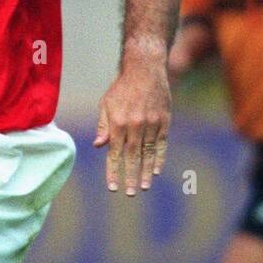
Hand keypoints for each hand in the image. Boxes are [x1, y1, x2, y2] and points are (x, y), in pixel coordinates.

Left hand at [94, 56, 170, 194]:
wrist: (144, 68)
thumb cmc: (121, 88)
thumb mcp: (106, 104)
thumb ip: (104, 126)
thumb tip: (99, 146)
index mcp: (118, 123)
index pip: (114, 153)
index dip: (113, 172)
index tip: (113, 187)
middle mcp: (135, 125)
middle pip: (132, 157)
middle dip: (131, 176)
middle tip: (131, 193)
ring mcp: (151, 123)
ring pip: (148, 152)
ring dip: (147, 171)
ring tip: (145, 186)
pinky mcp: (164, 120)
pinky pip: (161, 143)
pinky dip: (159, 157)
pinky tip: (157, 170)